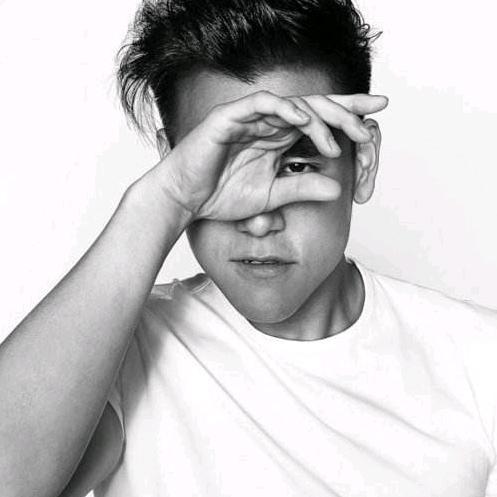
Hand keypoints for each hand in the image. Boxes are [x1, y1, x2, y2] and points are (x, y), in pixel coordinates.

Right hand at [153, 91, 387, 221]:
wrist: (185, 199)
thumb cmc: (221, 195)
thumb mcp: (272, 196)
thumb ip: (302, 188)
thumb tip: (337, 190)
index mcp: (278, 138)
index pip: (318, 123)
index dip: (346, 121)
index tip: (373, 126)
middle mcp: (269, 124)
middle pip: (315, 107)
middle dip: (346, 110)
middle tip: (372, 119)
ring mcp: (250, 117)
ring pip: (294, 104)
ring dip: (321, 117)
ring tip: (341, 136)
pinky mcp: (230, 117)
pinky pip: (262, 104)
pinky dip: (285, 109)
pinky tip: (305, 122)